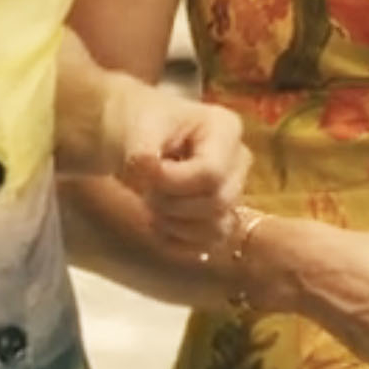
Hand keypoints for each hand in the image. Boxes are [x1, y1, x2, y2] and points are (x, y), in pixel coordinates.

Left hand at [116, 93, 246, 257]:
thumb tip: (149, 169)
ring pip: (218, 229)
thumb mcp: (135, 128)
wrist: (130, 135)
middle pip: (218, 202)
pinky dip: (178, 241)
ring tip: (152, 204)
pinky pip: (209, 245)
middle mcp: (238, 162)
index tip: (145, 172)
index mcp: (226, 129)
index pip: (211, 173)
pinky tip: (159, 223)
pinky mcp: (221, 218)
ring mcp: (233, 192)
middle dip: (173, 203)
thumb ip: (143, 151)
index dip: (174, 182)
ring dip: (176, 225)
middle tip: (146, 189)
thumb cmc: (137, 123)